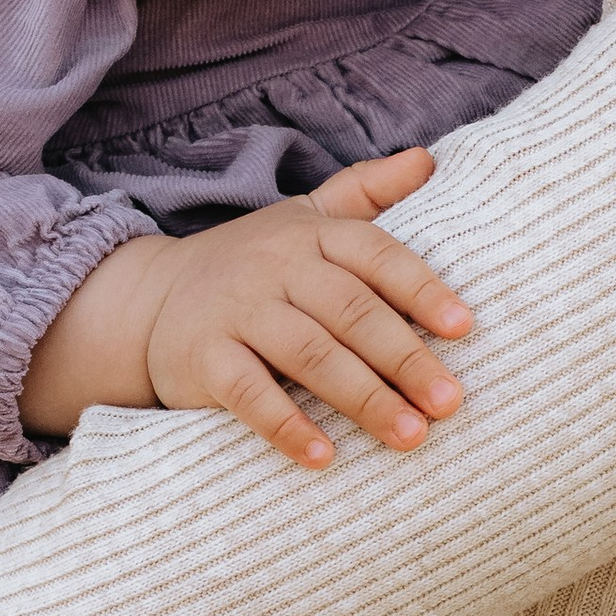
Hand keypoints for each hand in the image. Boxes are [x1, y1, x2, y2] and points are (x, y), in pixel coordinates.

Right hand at [17, 147, 472, 467]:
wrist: (152, 297)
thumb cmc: (254, 262)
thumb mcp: (305, 217)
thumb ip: (366, 190)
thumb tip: (428, 159)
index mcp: (312, 233)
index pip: (376, 255)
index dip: (421, 289)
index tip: (463, 328)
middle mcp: (276, 266)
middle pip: (351, 311)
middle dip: (404, 358)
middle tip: (449, 402)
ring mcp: (237, 310)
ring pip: (309, 353)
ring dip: (363, 397)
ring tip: (409, 436)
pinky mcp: (204, 357)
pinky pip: (248, 392)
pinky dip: (286, 425)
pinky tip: (324, 457)